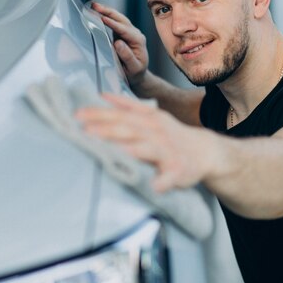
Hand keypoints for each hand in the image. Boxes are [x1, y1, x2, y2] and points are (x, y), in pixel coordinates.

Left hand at [76, 93, 218, 192]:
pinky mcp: (177, 170)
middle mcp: (156, 131)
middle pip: (128, 129)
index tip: (78, 115)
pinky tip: (153, 187)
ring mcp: (167, 151)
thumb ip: (128, 107)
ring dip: (128, 151)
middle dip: (107, 130)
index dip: (99, 114)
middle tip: (85, 132)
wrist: (204, 151)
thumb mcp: (151, 115)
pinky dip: (161, 182)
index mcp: (148, 118)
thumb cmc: (170, 136)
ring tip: (112, 153)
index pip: (119, 114)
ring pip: (146, 149)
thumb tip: (103, 96)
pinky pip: (168, 177)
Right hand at [91, 2, 149, 89]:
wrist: (138, 75)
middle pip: (121, 19)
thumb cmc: (135, 73)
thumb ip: (127, 56)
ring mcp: (129, 32)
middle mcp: (135, 33)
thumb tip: (118, 43)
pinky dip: (106, 16)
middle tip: (95, 6)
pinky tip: (97, 12)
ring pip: (118, 18)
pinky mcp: (123, 33)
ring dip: (106, 11)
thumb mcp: (133, 68)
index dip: (113, 23)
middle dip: (108, 12)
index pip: (124, 29)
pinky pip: (115, 22)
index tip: (102, 18)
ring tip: (94, 6)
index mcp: (138, 40)